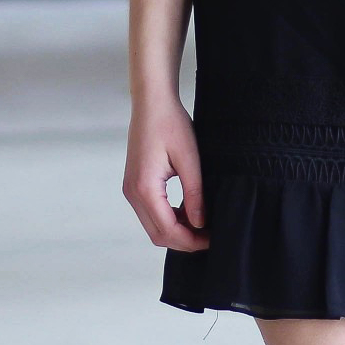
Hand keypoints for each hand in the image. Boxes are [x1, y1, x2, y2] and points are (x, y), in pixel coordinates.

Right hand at [123, 101, 208, 250]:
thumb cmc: (170, 124)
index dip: (191, 241)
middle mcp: (133, 193)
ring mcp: (131, 190)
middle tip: (209, 236)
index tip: (212, 238)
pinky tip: (187, 211)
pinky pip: (151, 213)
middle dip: (184, 241)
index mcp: (145, 188)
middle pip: (158, 235)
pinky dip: (168, 219)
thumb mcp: (189, 159)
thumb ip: (194, 194)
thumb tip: (200, 223)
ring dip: (176, 231)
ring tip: (202, 223)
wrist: (152, 103)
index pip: (168, 230)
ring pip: (153, 226)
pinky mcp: (134, 185)